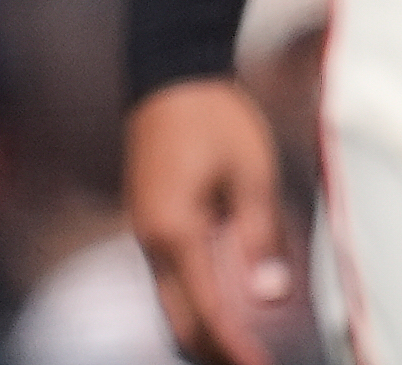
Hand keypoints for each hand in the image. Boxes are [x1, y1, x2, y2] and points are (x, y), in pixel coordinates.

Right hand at [128, 77, 297, 364]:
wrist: (168, 76)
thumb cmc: (213, 120)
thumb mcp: (251, 175)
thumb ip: (259, 238)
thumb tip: (268, 294)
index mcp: (174, 229)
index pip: (207, 311)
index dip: (236, 349)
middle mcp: (151, 237)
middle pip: (178, 318)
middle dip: (215, 352)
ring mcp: (145, 229)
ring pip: (170, 302)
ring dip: (204, 333)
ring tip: (240, 352)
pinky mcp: (149, 220)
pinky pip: (169, 279)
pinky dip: (194, 307)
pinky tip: (221, 313)